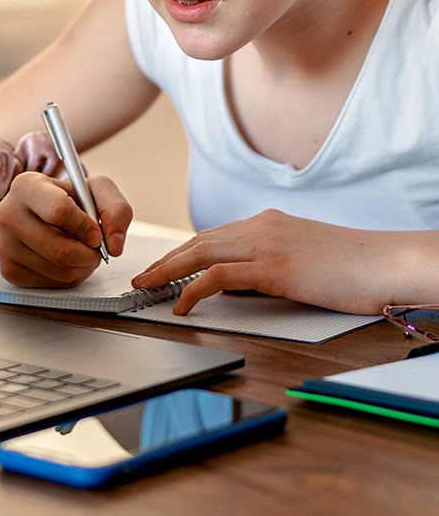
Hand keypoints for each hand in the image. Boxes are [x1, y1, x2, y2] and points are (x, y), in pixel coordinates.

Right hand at [0, 171, 131, 287]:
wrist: (42, 211)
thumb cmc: (68, 198)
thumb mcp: (96, 190)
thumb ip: (116, 209)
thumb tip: (114, 245)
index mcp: (26, 186)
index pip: (59, 211)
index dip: (86, 227)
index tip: (96, 233)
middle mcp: (7, 214)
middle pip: (60, 250)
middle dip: (89, 254)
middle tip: (95, 249)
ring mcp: (4, 245)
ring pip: (58, 270)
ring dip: (82, 267)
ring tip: (83, 252)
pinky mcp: (8, 270)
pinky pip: (50, 283)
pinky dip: (69, 276)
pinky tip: (67, 261)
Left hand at [131, 209, 404, 314]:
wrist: (385, 261)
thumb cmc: (351, 266)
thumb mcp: (302, 258)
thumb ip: (269, 264)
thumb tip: (240, 285)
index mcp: (267, 223)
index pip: (212, 236)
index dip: (183, 252)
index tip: (163, 267)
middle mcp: (260, 227)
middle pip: (198, 242)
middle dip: (165, 260)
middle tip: (141, 277)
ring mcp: (265, 244)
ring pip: (200, 254)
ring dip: (167, 271)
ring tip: (146, 287)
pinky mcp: (273, 267)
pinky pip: (219, 276)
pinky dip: (193, 288)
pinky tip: (180, 303)